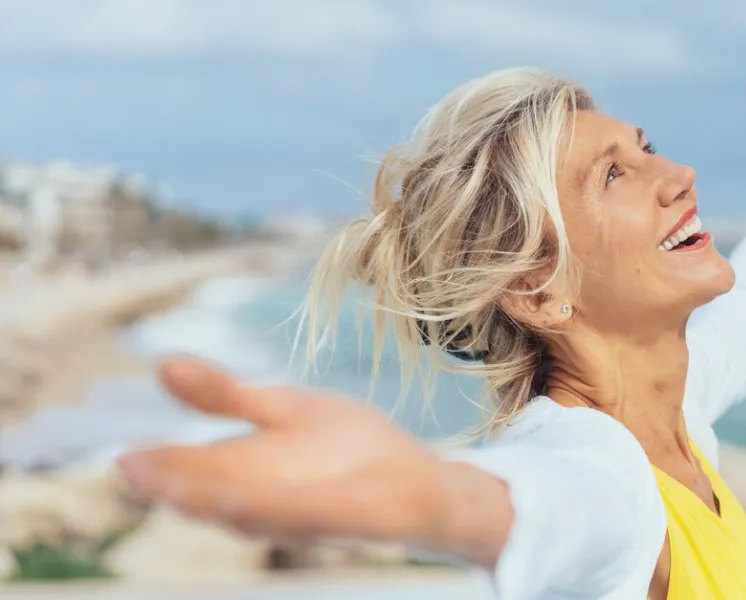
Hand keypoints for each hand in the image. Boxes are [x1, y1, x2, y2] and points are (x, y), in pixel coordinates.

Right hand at [118, 356, 444, 541]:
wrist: (420, 483)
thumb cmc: (349, 448)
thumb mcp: (284, 407)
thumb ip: (227, 395)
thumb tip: (163, 363)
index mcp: (247, 471)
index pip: (192, 470)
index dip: (160, 469)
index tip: (127, 461)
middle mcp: (266, 501)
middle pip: (213, 497)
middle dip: (180, 488)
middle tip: (141, 475)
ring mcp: (303, 514)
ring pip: (253, 513)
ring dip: (220, 505)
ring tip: (185, 491)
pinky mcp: (344, 518)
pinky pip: (306, 516)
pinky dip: (280, 510)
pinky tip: (253, 501)